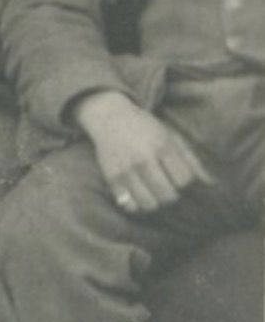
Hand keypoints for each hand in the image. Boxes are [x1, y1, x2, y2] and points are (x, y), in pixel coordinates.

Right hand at [73, 91, 210, 213]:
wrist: (109, 116)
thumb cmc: (146, 128)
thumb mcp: (172, 137)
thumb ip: (192, 161)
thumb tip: (212, 185)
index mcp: (162, 146)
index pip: (184, 180)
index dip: (184, 182)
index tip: (177, 175)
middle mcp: (143, 159)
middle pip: (168, 196)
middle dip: (171, 195)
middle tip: (166, 187)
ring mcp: (125, 170)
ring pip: (149, 204)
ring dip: (155, 202)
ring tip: (152, 193)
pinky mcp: (111, 177)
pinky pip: (129, 205)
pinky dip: (136, 205)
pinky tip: (137, 195)